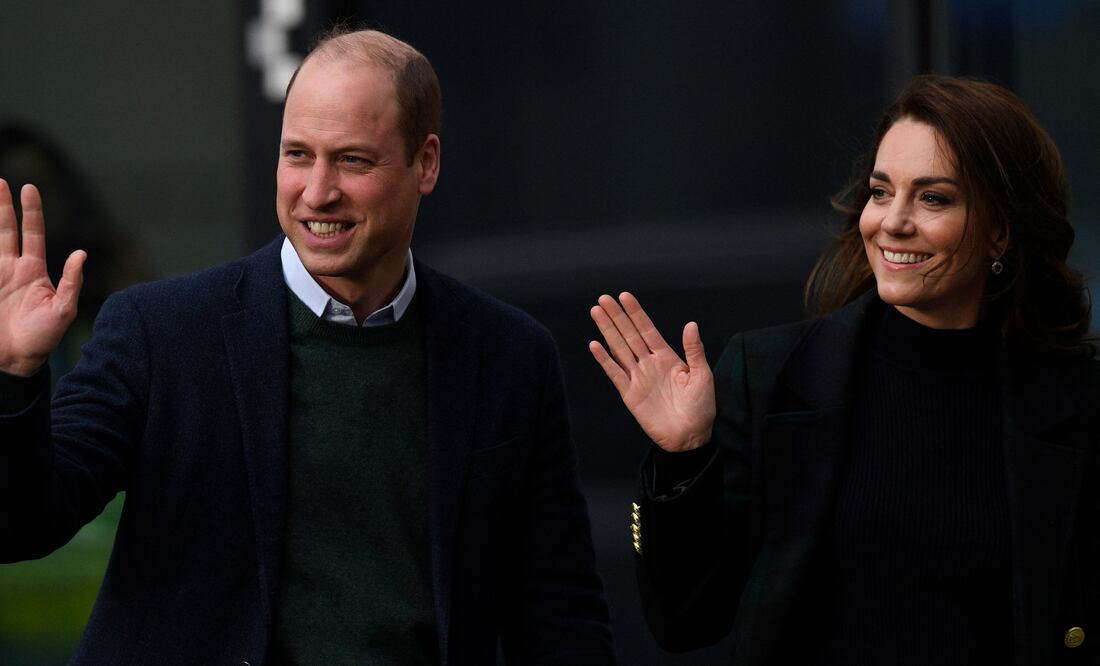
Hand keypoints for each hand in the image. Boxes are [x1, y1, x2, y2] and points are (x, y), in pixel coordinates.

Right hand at [0, 180, 84, 376]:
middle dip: (3, 207)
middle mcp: (13, 269)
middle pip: (6, 231)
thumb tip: (81, 253)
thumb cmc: (44, 338)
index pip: (33, 234)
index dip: (31, 211)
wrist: (16, 362)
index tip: (28, 188)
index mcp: (34, 271)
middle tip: (1, 182)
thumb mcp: (64, 310)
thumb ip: (72, 282)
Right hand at [589, 292, 714, 451]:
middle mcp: (649, 363)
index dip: (636, 313)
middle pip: (629, 335)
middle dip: (617, 316)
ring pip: (619, 349)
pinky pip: (614, 373)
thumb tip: (691, 324)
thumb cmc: (701, 407)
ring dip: (607, 331)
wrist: (690, 437)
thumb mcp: (703, 375)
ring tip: (596, 312)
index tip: (625, 296)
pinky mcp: (629, 394)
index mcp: (667, 357)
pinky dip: (604, 359)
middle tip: (603, 298)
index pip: (647, 329)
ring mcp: (638, 377)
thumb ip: (694, 350)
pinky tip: (595, 345)